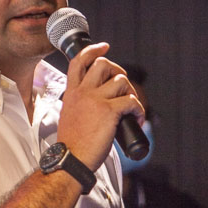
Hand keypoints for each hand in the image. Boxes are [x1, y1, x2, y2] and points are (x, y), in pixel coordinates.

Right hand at [57, 42, 143, 169]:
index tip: (104, 47)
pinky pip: (131, 101)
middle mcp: (82, 92)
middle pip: (104, 64)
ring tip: (131, 108)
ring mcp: (95, 100)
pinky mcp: (109, 111)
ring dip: (131, 93)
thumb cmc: (72, 144)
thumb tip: (99, 103)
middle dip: (118, 71)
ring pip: (121, 81)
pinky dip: (139, 109)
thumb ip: (80, 104)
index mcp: (72, 93)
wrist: (70, 159)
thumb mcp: (69, 116)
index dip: (93, 51)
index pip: (79, 62)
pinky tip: (137, 119)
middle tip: (123, 86)